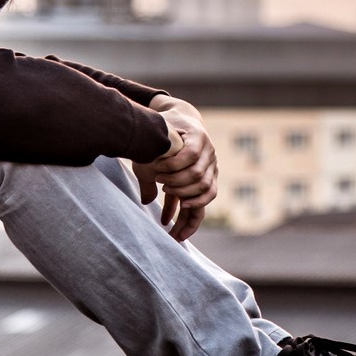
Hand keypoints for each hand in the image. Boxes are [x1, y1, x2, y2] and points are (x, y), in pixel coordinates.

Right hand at [134, 97, 216, 242]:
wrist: (164, 117)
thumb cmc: (157, 147)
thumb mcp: (152, 172)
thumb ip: (153, 188)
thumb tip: (147, 203)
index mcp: (198, 182)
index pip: (200, 209)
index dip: (190, 224)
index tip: (177, 238)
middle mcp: (207, 170)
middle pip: (202, 196)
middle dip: (181, 205)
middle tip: (164, 210)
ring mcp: (207, 155)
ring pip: (198, 178)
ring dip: (177, 184)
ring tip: (161, 183)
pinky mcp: (200, 139)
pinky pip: (192, 157)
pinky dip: (176, 164)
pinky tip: (163, 169)